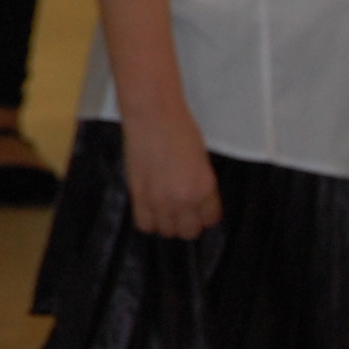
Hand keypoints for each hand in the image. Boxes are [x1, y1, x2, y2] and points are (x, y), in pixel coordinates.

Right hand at [121, 116, 221, 238]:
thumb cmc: (179, 130)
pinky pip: (144, 224)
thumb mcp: (202, 161)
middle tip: (181, 210)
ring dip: (167, 223)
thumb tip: (196, 200)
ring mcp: (160, 199)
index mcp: (205, 189)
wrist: (153, 116)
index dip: (204, 215)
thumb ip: (201, 185)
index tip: (198, 209)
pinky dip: (148, 220)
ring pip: (166, 231)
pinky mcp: (138, 195)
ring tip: (163, 208)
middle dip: (187, 223)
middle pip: (189, 231)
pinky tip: (149, 208)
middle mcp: (184, 199)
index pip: (210, 220)